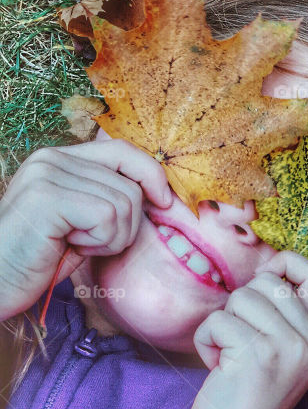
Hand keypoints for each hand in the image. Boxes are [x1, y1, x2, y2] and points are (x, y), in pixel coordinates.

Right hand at [0, 139, 172, 318]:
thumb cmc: (42, 258)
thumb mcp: (84, 221)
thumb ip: (110, 196)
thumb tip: (164, 193)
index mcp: (60, 158)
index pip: (124, 150)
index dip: (153, 176)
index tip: (165, 203)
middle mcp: (52, 158)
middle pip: (131, 185)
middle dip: (127, 225)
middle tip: (92, 242)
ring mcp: (47, 174)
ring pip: (125, 203)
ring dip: (112, 237)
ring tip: (77, 244)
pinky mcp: (47, 197)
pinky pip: (108, 217)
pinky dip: (100, 242)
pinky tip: (70, 246)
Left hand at [185, 250, 307, 408]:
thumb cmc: (246, 398)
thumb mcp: (282, 355)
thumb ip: (285, 317)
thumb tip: (271, 267)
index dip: (289, 263)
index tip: (266, 275)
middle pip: (269, 282)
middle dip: (241, 304)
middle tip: (239, 340)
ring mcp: (288, 347)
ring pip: (242, 297)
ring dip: (222, 323)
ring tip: (228, 356)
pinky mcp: (257, 354)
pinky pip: (218, 320)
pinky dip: (206, 341)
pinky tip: (216, 367)